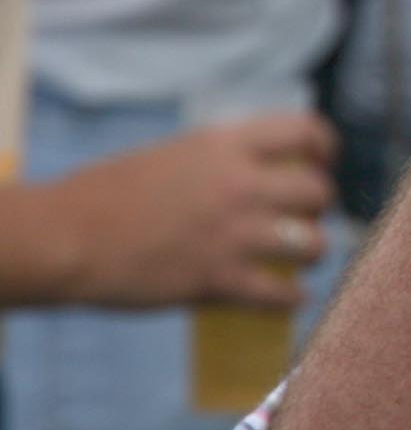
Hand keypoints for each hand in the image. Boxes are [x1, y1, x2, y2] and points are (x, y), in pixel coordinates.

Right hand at [26, 112, 336, 308]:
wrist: (65, 237)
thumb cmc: (107, 193)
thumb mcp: (174, 153)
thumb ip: (221, 160)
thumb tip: (256, 170)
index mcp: (226, 146)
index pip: (305, 130)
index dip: (325, 148)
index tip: (322, 163)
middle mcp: (239, 186)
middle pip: (318, 192)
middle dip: (317, 207)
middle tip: (302, 218)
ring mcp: (232, 234)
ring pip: (311, 244)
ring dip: (311, 252)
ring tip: (300, 257)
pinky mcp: (217, 280)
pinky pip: (280, 294)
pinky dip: (292, 299)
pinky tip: (291, 298)